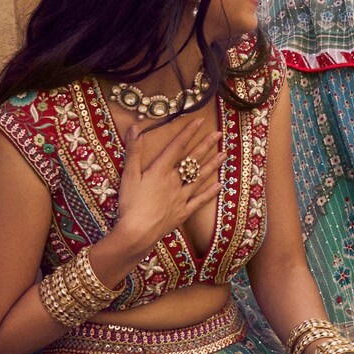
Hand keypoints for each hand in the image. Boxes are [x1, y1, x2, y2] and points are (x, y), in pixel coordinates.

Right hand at [111, 103, 222, 257]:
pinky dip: (210, 192)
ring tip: (224, 154)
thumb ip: (133, 151)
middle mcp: (175, 181)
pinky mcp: (183, 212)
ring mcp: (181, 197)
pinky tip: (219, 185)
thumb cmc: (131, 203)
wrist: (137, 232)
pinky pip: (199, 201)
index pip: (177, 147)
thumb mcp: (128, 175)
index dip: (188, 132)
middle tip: (219, 134)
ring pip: (200, 178)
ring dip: (212, 165)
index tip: (200, 121)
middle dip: (206, 145)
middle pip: (193, 160)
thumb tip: (136, 127)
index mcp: (161, 170)